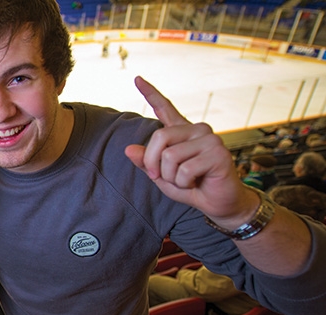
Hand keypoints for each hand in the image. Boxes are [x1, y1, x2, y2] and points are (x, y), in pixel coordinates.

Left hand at [124, 76, 258, 225]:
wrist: (218, 203)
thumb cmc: (190, 187)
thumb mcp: (161, 176)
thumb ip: (146, 162)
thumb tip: (128, 150)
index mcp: (183, 132)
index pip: (165, 108)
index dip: (150, 93)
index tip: (136, 78)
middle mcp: (197, 130)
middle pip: (159, 137)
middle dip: (153, 163)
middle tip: (163, 177)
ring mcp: (210, 139)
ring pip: (170, 156)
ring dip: (171, 177)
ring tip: (187, 180)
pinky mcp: (218, 153)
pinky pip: (184, 169)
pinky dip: (184, 183)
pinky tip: (197, 182)